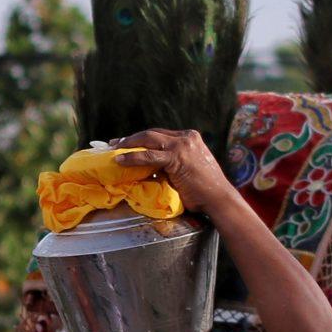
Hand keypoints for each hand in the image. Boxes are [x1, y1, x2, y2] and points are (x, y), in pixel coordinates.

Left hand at [108, 127, 236, 217]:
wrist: (218, 199)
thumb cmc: (203, 190)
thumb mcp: (186, 170)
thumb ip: (170, 163)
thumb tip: (148, 167)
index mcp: (189, 138)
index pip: (160, 135)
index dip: (141, 138)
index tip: (127, 143)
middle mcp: (186, 137)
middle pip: (152, 133)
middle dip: (131, 138)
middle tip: (114, 144)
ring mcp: (182, 145)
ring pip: (148, 139)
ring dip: (128, 144)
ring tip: (113, 151)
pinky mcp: (176, 157)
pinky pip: (148, 155)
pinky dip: (132, 157)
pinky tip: (120, 160)